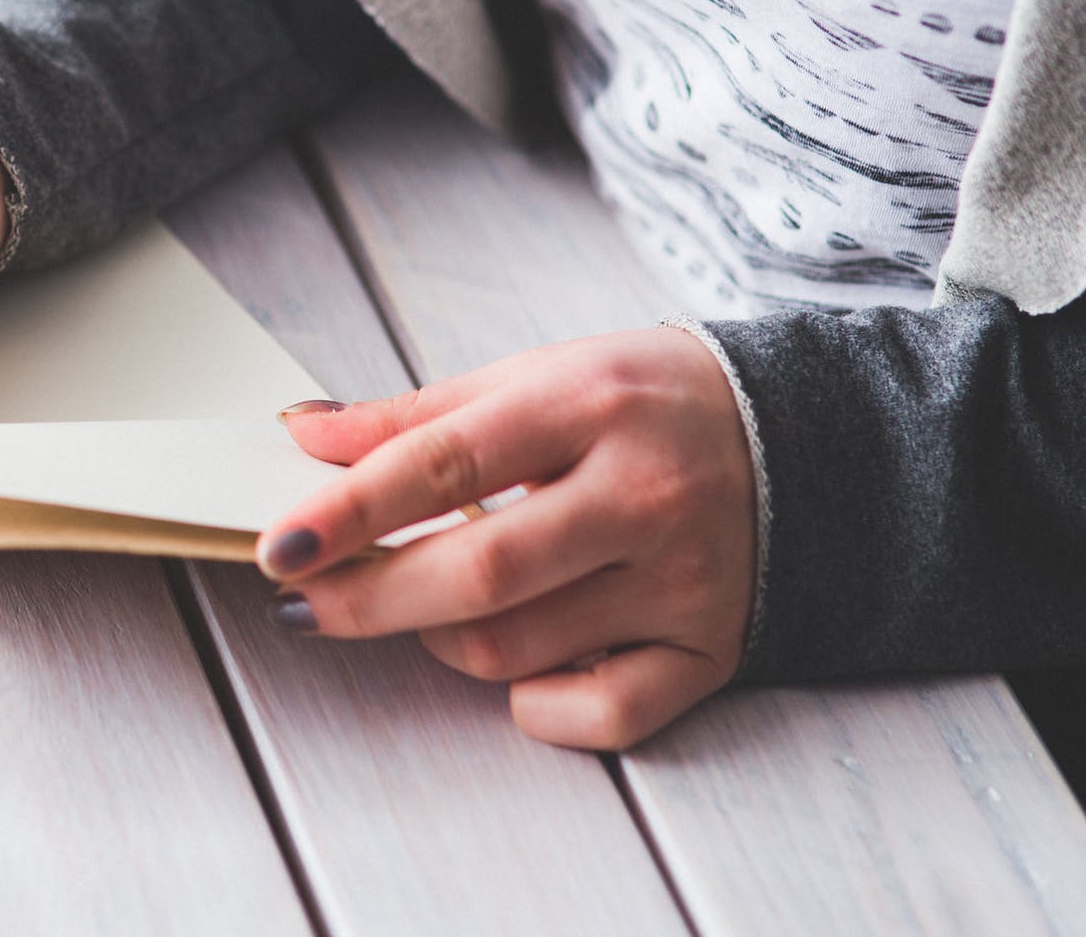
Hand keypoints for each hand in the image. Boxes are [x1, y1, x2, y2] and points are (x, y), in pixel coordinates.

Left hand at [256, 328, 755, 748]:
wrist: (810, 437)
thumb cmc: (644, 402)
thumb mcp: (535, 375)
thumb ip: (415, 414)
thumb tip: (304, 437)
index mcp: (588, 406)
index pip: (442, 464)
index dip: (348, 511)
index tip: (280, 546)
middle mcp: (642, 495)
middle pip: (478, 574)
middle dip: (368, 599)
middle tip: (302, 602)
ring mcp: (682, 581)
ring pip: (518, 648)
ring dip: (437, 639)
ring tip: (420, 604)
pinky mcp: (711, 651)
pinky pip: (603, 714)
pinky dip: (535, 705)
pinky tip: (513, 667)